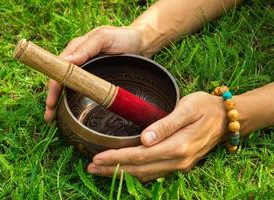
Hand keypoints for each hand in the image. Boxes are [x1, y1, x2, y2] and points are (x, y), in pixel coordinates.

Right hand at [44, 26, 144, 121]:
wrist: (141, 43)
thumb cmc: (123, 37)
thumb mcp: (104, 37)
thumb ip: (87, 47)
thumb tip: (67, 61)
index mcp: (76, 49)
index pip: (59, 69)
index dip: (53, 86)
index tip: (51, 102)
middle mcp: (78, 60)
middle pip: (60, 80)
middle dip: (53, 98)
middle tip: (50, 117)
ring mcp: (86, 70)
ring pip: (68, 87)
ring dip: (60, 102)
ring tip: (55, 118)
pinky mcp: (95, 78)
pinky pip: (81, 89)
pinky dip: (73, 99)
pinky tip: (70, 110)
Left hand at [87, 92, 227, 181]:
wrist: (226, 118)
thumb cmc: (205, 108)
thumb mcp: (186, 109)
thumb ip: (165, 125)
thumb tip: (144, 139)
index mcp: (178, 146)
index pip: (140, 155)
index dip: (117, 158)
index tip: (97, 157)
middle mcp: (178, 161)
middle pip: (139, 169)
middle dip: (113, 169)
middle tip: (91, 167)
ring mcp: (179, 165)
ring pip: (145, 175)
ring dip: (121, 173)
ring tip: (101, 171)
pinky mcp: (179, 164)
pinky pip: (153, 173)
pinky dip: (135, 174)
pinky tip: (124, 171)